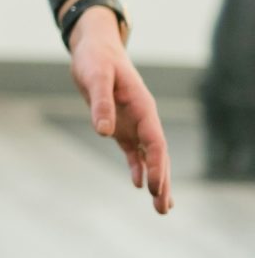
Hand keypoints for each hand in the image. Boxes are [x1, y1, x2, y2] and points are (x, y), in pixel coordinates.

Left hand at [67, 8, 172, 213]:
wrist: (94, 49)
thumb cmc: (96, 60)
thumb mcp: (96, 78)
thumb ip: (101, 103)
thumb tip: (103, 132)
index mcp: (143, 107)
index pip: (155, 141)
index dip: (157, 164)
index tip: (155, 187)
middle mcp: (143, 118)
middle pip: (158, 154)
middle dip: (162, 181)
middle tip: (163, 208)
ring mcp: (133, 123)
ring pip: (149, 156)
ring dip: (156, 179)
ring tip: (161, 207)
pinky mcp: (120, 126)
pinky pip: (132, 151)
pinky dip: (137, 167)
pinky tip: (139, 184)